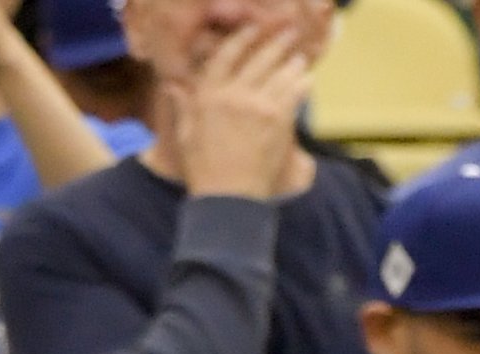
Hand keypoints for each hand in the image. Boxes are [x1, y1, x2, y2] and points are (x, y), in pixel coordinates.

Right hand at [172, 24, 309, 200]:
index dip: (241, 38)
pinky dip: (301, 84)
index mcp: (207, 93)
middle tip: (287, 33)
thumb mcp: (185, 134)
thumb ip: (183, 106)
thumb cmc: (204, 170)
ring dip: (291, 62)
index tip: (252, 28)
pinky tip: (307, 79)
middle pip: (257, 59)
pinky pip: (293, 94)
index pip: (225, 55)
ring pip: (278, 74)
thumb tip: (173, 86)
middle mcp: (232, 93)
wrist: (228, 197)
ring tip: (299, 56)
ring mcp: (257, 105)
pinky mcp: (278, 120)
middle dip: (274, 44)